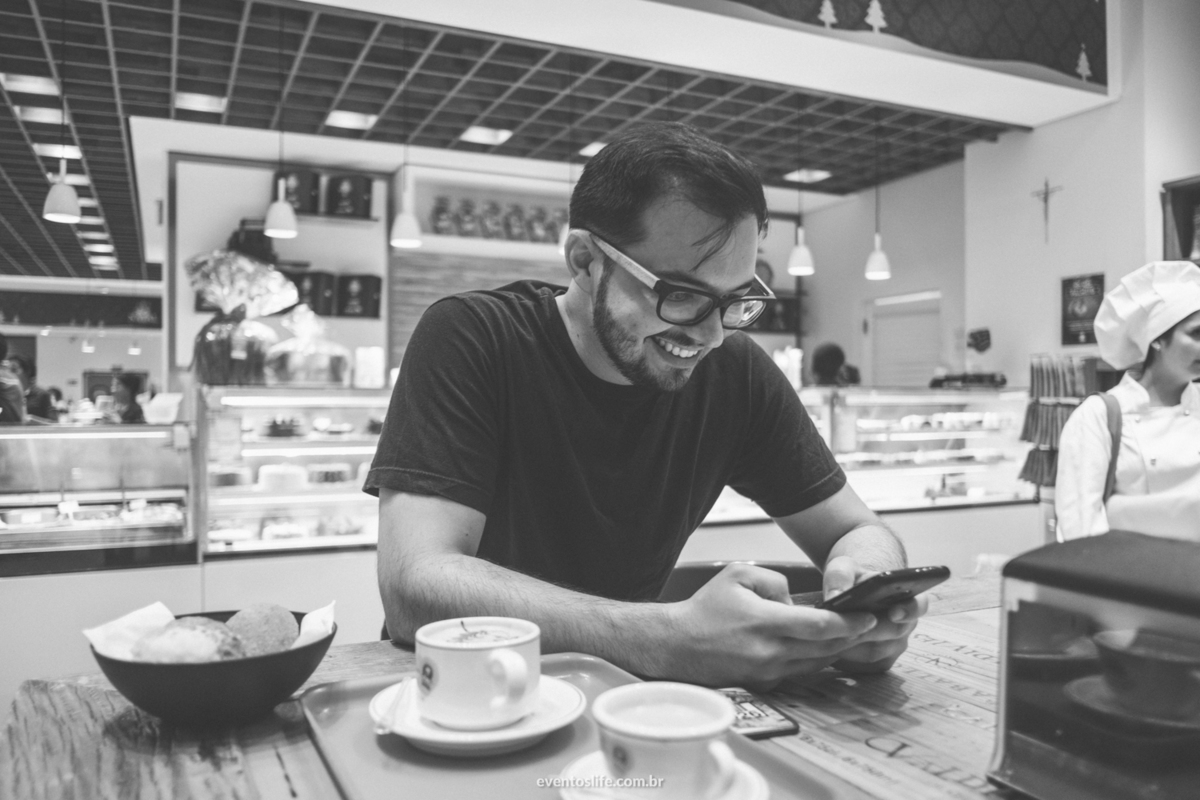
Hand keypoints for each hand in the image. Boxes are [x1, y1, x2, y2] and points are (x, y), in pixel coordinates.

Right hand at [661, 563, 877, 688]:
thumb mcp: (737, 575)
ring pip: (818, 662)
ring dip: (842, 650)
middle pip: (826, 647)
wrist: (677, 646)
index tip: (870, 616)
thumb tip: (797, 600)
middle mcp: (770, 652)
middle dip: (857, 637)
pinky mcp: (766, 684)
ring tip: (864, 637)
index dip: (850, 622)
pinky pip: (802, 671)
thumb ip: (775, 582)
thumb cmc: (706, 608)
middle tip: (882, 627)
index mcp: (765, 623)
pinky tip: (833, 649)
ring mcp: (769, 672)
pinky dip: (820, 660)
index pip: (819, 626)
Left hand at [821, 555, 927, 672]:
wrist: (848, 597)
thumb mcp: (843, 568)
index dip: (909, 610)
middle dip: (869, 631)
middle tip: (846, 629)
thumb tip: (835, 597)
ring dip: (852, 645)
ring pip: (875, 652)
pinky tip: (828, 647)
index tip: (894, 612)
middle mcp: (905, 625)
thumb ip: (840, 576)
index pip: (919, 606)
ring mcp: (893, 646)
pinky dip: (846, 657)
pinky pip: (864, 666)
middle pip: (893, 634)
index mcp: (907, 598)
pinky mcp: (879, 663)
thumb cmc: (850, 579)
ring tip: (830, 636)